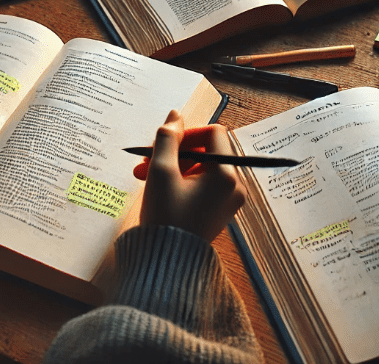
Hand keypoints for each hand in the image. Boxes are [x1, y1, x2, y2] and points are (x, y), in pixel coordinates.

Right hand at [134, 110, 245, 241]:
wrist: (166, 263)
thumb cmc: (165, 218)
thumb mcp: (161, 172)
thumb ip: (168, 138)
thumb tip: (176, 115)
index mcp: (226, 175)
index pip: (214, 133)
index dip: (188, 132)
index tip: (164, 143)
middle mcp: (234, 186)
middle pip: (206, 150)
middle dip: (174, 152)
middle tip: (145, 162)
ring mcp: (228, 200)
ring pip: (201, 167)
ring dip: (173, 166)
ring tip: (145, 176)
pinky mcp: (218, 210)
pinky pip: (203, 183)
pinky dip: (181, 180)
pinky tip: (158, 188)